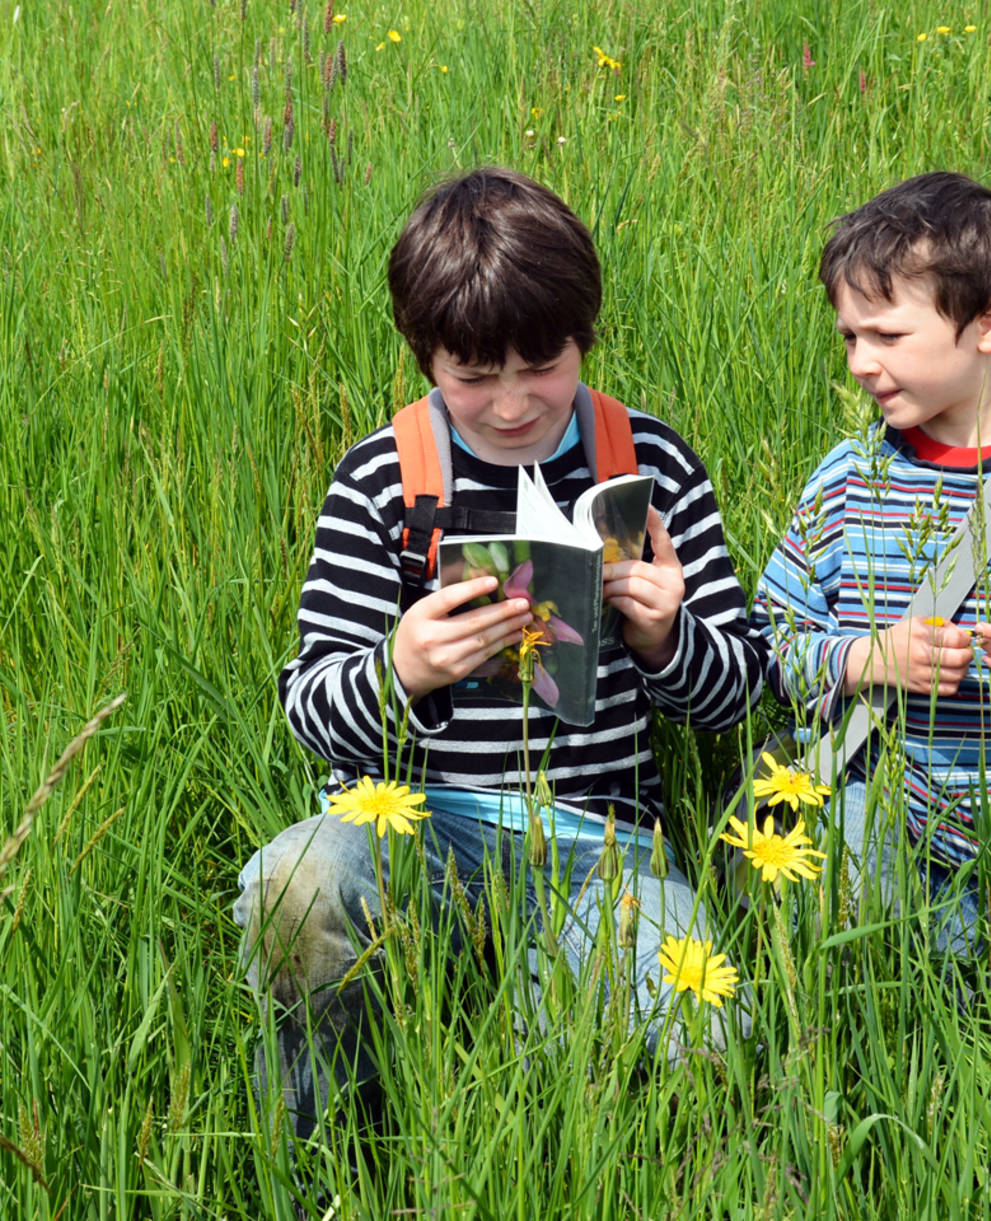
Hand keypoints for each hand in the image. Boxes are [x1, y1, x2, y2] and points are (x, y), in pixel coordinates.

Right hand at [392, 576, 532, 701]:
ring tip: (525, 617)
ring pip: (483, 639)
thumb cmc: (417, 633)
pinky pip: (485, 654)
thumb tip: (486, 586)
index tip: (494, 581)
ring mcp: (445, 657)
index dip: (472, 589)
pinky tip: (516, 634)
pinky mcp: (457, 671)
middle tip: (523, 603)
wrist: (403, 671)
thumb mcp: (422, 612)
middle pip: (473, 621)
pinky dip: (503, 643)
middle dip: (502, 612)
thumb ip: (446, 601)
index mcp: (420, 615)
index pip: (449, 598)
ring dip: (508, 627)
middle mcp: (432, 637)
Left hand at [602, 505, 684, 669]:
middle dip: (612, 569)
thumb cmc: (644, 604)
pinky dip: (614, 601)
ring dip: (610, 587)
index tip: (647, 505)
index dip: (655, 524)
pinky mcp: (654, 618)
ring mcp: (666, 602)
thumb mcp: (645, 584)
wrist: (655, 639)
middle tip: (597, 571)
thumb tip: (604, 555)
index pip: (664, 542)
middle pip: (636, 568)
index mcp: (671, 568)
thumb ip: (633, 568)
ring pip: (630, 585)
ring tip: (601, 589)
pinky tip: (610, 603)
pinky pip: (627, 603)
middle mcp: (673, 583)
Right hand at [843, 615, 974, 696]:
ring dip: (962, 668)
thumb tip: (961, 633)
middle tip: (963, 651)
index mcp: (921, 634)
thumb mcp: (915, 623)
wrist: (874, 659)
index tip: (962, 639)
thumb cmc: (896, 639)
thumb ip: (940, 624)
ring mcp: (922, 673)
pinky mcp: (921, 687)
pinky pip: (948, 689)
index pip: (957, 638)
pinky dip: (953, 682)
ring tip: (955, 663)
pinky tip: (947, 675)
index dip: (965, 638)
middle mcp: (922, 654)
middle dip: (967, 653)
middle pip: (960, 657)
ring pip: (957, 674)